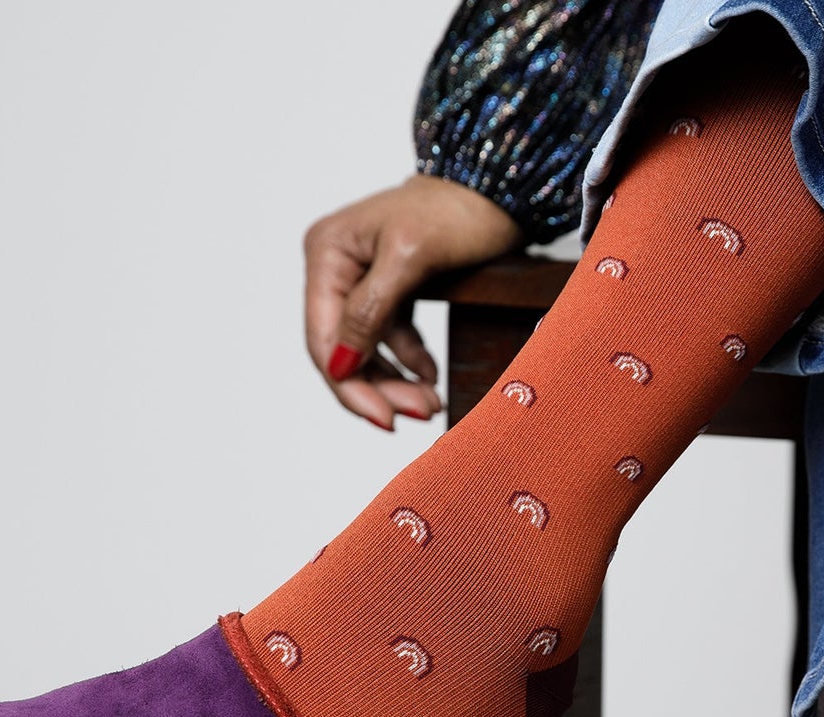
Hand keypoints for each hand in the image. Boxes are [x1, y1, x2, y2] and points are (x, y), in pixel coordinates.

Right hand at [303, 175, 524, 428]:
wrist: (499, 189)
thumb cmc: (457, 209)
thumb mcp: (410, 258)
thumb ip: (371, 311)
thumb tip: (341, 365)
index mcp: (328, 252)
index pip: (324, 337)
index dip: (350, 385)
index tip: (386, 420)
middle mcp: (337, 264)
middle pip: (344, 348)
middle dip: (380, 388)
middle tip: (422, 414)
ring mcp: (363, 276)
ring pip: (369, 348)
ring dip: (397, 381)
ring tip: (431, 404)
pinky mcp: (392, 284)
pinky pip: (392, 336)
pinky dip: (410, 360)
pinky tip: (430, 377)